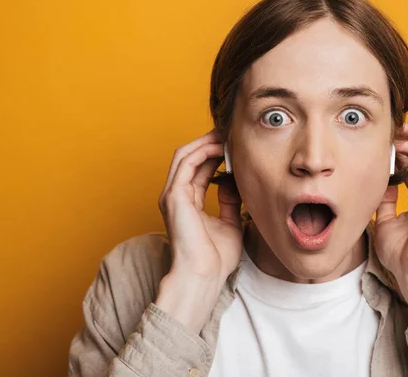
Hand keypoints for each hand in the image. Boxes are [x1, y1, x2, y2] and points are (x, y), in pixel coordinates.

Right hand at [155, 129, 242, 331]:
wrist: (203, 276)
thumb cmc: (215, 258)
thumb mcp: (230, 224)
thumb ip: (230, 202)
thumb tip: (236, 182)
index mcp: (187, 203)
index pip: (199, 169)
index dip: (217, 154)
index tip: (236, 146)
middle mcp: (176, 195)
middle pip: (190, 157)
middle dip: (210, 142)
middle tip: (231, 132)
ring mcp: (172, 194)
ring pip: (185, 154)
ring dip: (206, 141)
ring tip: (227, 134)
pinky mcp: (174, 195)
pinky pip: (186, 162)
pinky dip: (203, 150)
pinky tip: (221, 147)